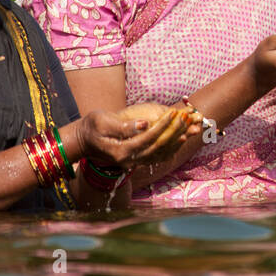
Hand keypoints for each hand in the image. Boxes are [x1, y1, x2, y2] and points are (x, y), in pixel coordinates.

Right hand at [77, 102, 201, 168]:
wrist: (84, 140)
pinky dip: (172, 148)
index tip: (174, 112)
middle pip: (159, 147)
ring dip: (177, 140)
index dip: (163, 125)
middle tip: (187, 118)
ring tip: (190, 127)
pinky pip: (158, 157)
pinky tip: (182, 139)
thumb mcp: (102, 122)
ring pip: (161, 154)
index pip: (148, 138)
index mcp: (121, 151)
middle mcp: (129, 161)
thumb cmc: (92, 127)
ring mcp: (134, 163)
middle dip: (175, 132)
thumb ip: (123, 126)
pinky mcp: (137, 161)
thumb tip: (144, 124)